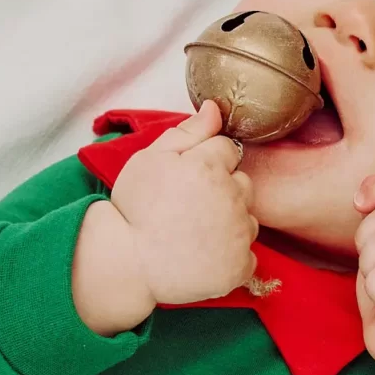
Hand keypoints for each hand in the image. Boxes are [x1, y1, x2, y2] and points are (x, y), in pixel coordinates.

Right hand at [72, 102, 257, 334]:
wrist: (127, 265)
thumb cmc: (133, 211)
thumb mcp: (149, 160)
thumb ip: (187, 132)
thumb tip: (215, 108)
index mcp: (210, 167)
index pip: (228, 150)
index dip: (207, 162)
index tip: (188, 180)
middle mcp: (232, 198)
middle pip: (242, 184)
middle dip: (223, 191)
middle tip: (189, 208)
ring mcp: (239, 235)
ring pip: (247, 219)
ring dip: (230, 223)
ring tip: (195, 234)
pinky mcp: (240, 267)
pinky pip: (248, 255)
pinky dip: (231, 256)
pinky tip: (204, 257)